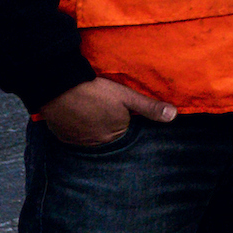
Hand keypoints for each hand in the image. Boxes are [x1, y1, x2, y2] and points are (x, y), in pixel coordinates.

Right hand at [37, 77, 170, 149]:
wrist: (59, 89)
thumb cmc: (96, 91)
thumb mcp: (127, 96)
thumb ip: (149, 107)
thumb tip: (174, 116)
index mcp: (116, 133)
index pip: (124, 126)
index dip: (120, 113)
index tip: (113, 103)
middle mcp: (98, 143)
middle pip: (107, 131)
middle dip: (106, 119)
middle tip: (99, 103)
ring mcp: (79, 142)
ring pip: (90, 134)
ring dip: (91, 124)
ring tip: (88, 107)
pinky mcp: (63, 138)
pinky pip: (74, 135)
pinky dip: (76, 126)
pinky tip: (76, 113)